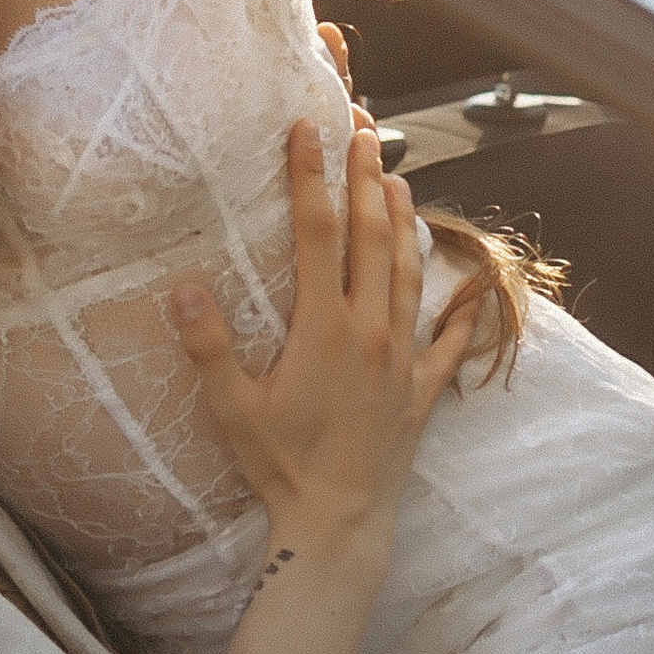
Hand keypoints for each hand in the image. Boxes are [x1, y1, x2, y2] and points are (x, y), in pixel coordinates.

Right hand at [171, 113, 476, 563]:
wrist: (339, 524)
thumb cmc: (281, 466)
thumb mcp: (232, 408)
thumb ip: (208, 347)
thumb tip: (183, 287)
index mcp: (324, 325)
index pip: (317, 231)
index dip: (312, 175)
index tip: (307, 129)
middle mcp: (369, 330)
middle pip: (371, 236)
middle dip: (366, 177)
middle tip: (365, 130)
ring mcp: (401, 359)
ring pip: (409, 273)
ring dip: (404, 222)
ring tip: (400, 180)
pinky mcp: (420, 391)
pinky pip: (448, 342)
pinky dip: (460, 311)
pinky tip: (470, 287)